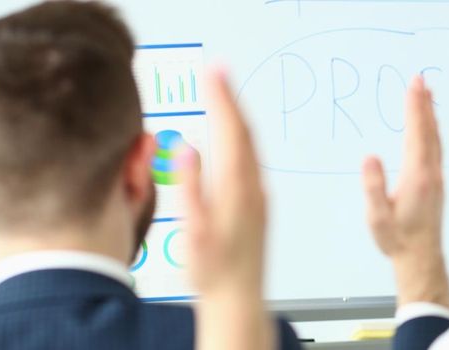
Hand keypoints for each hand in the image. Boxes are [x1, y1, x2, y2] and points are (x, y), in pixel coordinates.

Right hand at [181, 66, 273, 349]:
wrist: (239, 299)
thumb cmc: (213, 272)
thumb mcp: (193, 229)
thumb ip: (191, 187)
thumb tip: (188, 147)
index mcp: (238, 188)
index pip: (231, 131)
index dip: (222, 98)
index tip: (215, 71)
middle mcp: (254, 188)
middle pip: (245, 133)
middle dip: (231, 99)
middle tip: (219, 70)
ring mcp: (259, 196)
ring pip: (251, 147)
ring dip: (238, 117)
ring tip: (225, 94)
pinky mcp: (258, 205)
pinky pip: (252, 160)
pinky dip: (241, 139)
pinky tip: (234, 138)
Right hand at [363, 76, 448, 307]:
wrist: (421, 258)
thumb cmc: (397, 239)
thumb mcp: (378, 217)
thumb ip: (374, 187)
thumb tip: (369, 157)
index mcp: (417, 177)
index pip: (416, 134)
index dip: (415, 108)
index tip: (414, 85)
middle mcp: (432, 173)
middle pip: (429, 131)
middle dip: (424, 103)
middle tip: (420, 79)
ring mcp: (437, 177)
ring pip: (436, 138)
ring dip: (430, 114)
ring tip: (426, 93)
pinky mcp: (437, 182)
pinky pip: (437, 148)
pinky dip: (433, 130)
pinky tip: (430, 125)